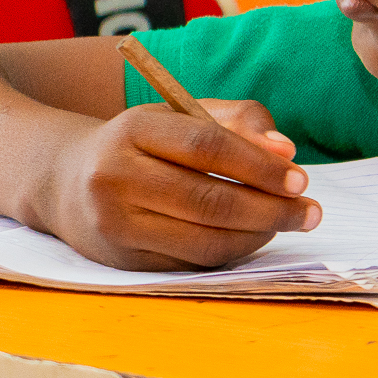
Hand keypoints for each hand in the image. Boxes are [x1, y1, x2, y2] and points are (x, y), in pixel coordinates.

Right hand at [21, 98, 318, 270]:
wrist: (66, 180)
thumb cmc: (145, 143)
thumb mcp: (183, 115)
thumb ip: (239, 121)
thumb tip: (286, 152)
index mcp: (134, 129)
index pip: (207, 147)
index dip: (260, 166)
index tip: (301, 179)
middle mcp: (115, 177)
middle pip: (209, 200)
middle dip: (271, 209)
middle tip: (311, 211)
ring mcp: (114, 223)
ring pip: (203, 239)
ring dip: (258, 235)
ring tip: (288, 223)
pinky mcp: (120, 259)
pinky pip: (190, 262)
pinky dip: (231, 252)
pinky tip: (253, 237)